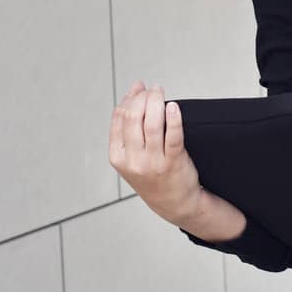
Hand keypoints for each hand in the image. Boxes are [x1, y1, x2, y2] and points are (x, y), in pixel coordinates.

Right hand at [108, 81, 202, 223]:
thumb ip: (129, 125)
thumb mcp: (131, 156)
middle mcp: (133, 160)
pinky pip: (173, 136)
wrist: (173, 202)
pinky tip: (173, 107)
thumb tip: (135, 88)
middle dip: (143, 97)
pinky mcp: (173, 162)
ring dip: (156, 102)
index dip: (129, 99)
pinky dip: (173, 118)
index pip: (119, 119)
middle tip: (153, 89)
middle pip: (134, 118)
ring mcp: (153, 162)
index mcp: (118, 157)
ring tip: (160, 92)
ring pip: (152, 124)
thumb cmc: (152, 175)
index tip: (139, 89)